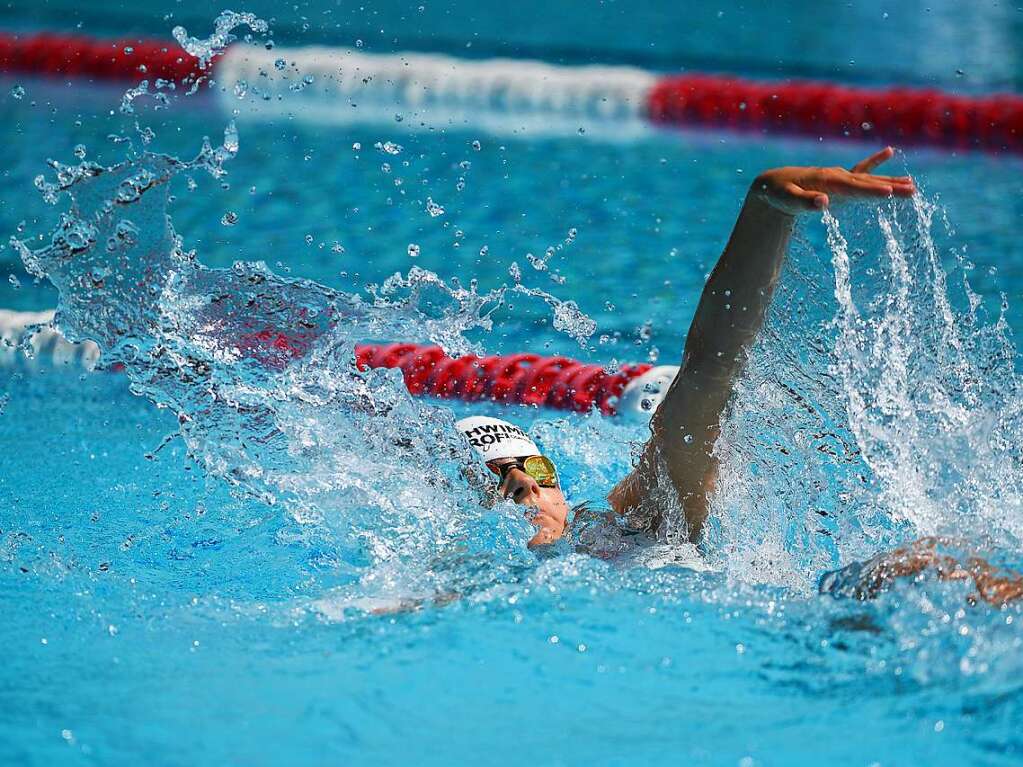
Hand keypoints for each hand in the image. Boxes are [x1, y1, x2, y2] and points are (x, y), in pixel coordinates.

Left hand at [753, 146, 915, 215]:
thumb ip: (804, 201)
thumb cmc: (779, 193)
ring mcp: (839, 176)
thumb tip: (823, 202)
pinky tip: (889, 151)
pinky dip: (875, 163)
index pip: (853, 188)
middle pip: (867, 183)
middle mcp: (837, 175)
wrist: (773, 183)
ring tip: (912, 185)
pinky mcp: (839, 180)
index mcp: (826, 181)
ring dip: (890, 182)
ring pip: (869, 179)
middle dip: (890, 188)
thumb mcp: (787, 199)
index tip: (890, 194)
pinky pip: (861, 171)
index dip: (871, 192)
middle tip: (913, 192)